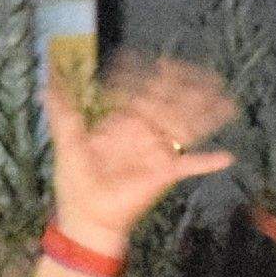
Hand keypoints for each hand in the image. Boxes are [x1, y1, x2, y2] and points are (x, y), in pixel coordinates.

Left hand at [46, 48, 235, 254]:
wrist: (85, 217)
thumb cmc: (74, 182)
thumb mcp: (66, 138)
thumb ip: (61, 106)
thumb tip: (48, 75)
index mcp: (122, 124)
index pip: (140, 93)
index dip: (147, 76)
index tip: (157, 60)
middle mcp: (143, 134)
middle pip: (171, 104)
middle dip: (188, 88)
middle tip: (205, 71)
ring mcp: (156, 153)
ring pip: (187, 127)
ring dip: (207, 115)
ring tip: (227, 101)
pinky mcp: (164, 174)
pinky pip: (189, 167)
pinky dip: (207, 163)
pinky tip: (227, 158)